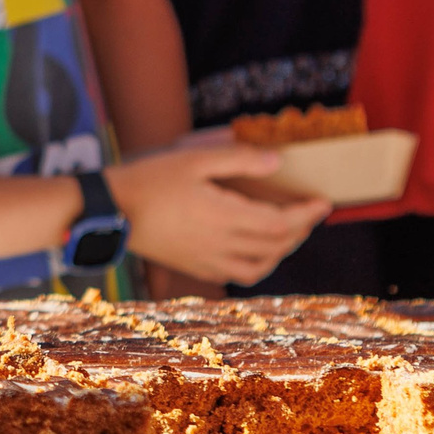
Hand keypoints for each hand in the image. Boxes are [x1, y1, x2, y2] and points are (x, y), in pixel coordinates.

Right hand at [105, 145, 331, 287]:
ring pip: (260, 266)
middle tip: (311, 214)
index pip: (280, 223)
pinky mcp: (195, 268)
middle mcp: (221, 244)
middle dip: (301, 230)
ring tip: (290, 234)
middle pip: (276, 246)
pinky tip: (258, 251)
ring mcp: (208, 260)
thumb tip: (277, 162)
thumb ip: (238, 159)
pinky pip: (238, 275)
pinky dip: (259, 265)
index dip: (306, 215)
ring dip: (283, 251)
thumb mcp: (193, 159)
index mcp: (224, 216)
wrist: (110, 213)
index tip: (323, 202)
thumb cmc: (149, 180)